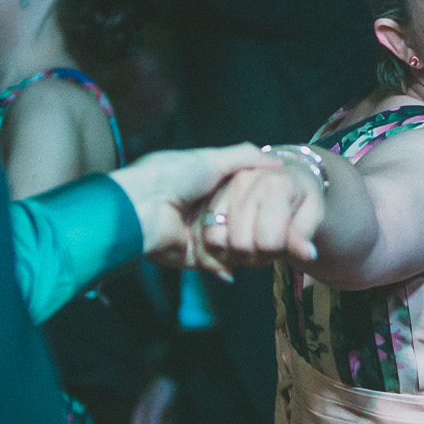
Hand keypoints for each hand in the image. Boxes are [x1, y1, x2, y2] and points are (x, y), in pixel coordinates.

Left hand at [110, 144, 278, 269]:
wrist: (144, 206)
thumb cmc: (173, 175)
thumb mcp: (213, 159)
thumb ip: (245, 158)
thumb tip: (278, 160)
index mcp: (204, 186)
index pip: (238, 196)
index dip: (257, 201)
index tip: (279, 207)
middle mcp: (201, 210)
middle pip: (236, 222)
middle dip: (253, 230)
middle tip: (278, 234)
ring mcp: (196, 235)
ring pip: (229, 245)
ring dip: (243, 250)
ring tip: (266, 252)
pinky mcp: (191, 256)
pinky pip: (215, 264)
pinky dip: (227, 266)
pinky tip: (243, 265)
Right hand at [196, 156, 326, 269]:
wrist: (285, 180)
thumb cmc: (300, 200)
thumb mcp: (311, 216)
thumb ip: (304, 236)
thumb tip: (308, 255)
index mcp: (276, 184)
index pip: (268, 240)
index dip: (276, 252)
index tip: (284, 246)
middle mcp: (245, 181)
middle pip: (240, 244)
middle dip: (255, 256)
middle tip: (268, 249)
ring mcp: (223, 187)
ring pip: (217, 240)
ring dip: (235, 254)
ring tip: (253, 246)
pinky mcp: (209, 196)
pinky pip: (206, 235)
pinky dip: (219, 247)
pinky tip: (236, 244)